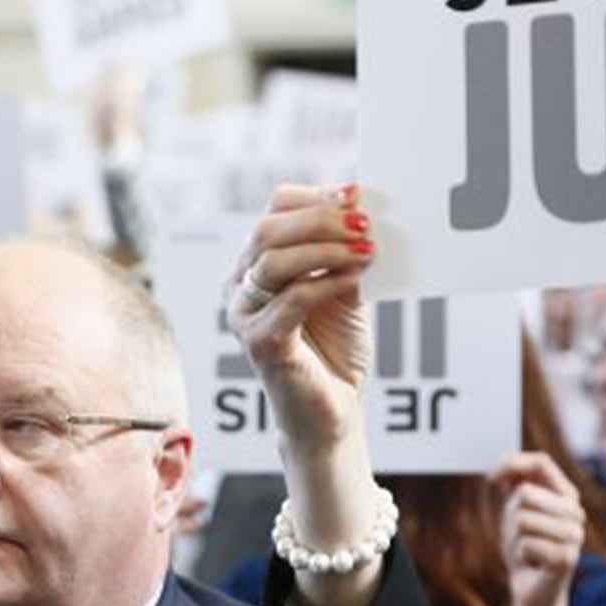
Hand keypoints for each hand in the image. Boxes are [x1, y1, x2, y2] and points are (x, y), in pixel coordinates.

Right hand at [226, 183, 374, 456]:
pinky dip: (328, 282)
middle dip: (320, 219)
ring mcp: (243, 314)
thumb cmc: (334, 349)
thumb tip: (361, 206)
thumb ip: (346, 252)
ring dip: (325, 248)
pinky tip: (355, 277)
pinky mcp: (258, 342)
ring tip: (365, 249)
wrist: (332, 410)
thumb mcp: (345, 288)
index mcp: (257, 264)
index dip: (315, 197)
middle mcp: (240, 285)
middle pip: (268, 228)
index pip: (274, 210)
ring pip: (274, 260)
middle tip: (364, 222)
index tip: (356, 195)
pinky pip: (292, 298)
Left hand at [490, 452, 584, 605]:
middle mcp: (576, 513)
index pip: (541, 462)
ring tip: (527, 551)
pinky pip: (525, 544)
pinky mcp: (567, 558)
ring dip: (514, 538)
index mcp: (568, 496)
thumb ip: (516, 484)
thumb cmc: (525, 548)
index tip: (490, 479)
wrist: (532, 590)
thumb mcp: (516, 510)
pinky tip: (532, 565)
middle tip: (521, 537)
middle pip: (526, 493)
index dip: (511, 464)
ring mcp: (575, 535)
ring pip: (523, 519)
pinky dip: (520, 556)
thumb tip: (500, 470)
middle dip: (511, 516)